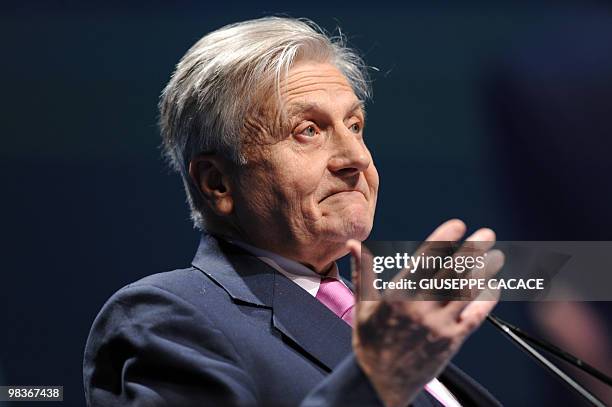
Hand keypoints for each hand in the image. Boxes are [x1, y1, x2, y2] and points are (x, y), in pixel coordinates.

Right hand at [346, 219, 503, 406]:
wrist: (379, 381)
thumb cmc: (369, 339)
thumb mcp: (362, 304)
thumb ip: (363, 271)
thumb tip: (354, 243)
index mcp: (397, 295)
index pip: (426, 259)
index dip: (444, 238)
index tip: (458, 225)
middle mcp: (420, 308)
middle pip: (453, 271)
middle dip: (473, 250)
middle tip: (487, 234)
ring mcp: (437, 325)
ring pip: (467, 292)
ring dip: (484, 271)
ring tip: (496, 256)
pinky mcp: (451, 341)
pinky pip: (474, 317)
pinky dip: (486, 301)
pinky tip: (492, 287)